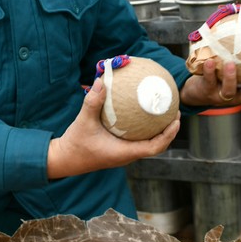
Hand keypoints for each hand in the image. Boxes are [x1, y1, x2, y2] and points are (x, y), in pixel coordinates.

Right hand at [46, 77, 180, 179]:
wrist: (64, 159)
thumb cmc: (75, 144)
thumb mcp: (83, 121)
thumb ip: (92, 102)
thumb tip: (100, 81)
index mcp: (124, 153)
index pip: (154, 147)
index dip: (168, 135)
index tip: (176, 120)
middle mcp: (127, 155)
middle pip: (155, 145)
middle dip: (167, 131)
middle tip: (174, 112)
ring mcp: (122, 154)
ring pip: (146, 143)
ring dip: (157, 131)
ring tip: (162, 112)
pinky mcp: (117, 150)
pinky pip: (136, 140)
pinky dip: (142, 129)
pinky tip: (139, 114)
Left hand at [180, 58, 240, 107]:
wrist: (195, 90)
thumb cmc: (218, 72)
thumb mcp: (231, 63)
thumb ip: (240, 49)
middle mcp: (236, 95)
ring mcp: (221, 96)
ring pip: (229, 91)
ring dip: (230, 77)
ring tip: (230, 63)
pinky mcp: (207, 92)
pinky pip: (209, 82)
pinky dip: (209, 71)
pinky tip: (209, 60)